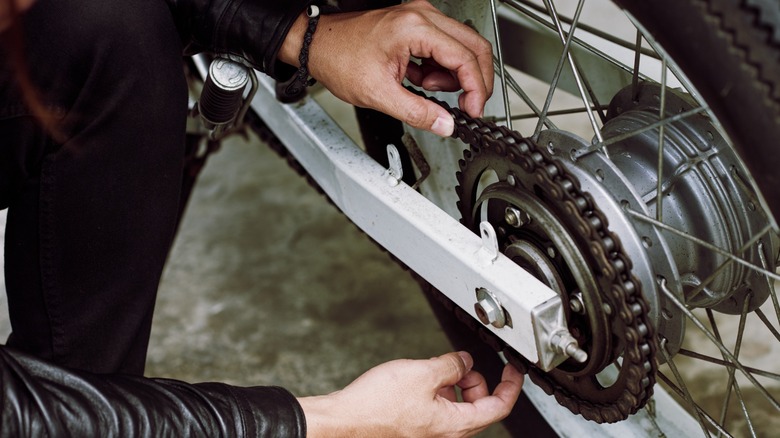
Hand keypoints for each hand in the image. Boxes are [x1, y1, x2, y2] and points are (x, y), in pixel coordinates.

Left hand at [279, 0, 493, 136]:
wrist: (317, 44)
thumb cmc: (339, 59)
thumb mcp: (379, 94)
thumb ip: (418, 112)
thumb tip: (445, 124)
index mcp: (415, 28)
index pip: (465, 57)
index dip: (476, 89)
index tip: (474, 110)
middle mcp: (422, 16)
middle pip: (474, 46)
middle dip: (476, 81)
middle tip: (469, 106)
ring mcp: (420, 18)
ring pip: (462, 47)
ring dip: (455, 75)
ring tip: (428, 89)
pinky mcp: (416, 26)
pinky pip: (445, 48)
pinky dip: (441, 69)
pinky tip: (421, 80)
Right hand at [298, 351, 523, 436]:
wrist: (344, 422)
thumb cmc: (377, 407)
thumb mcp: (422, 373)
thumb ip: (451, 365)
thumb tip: (465, 361)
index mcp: (455, 424)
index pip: (499, 407)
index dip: (511, 386)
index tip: (513, 370)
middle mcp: (445, 432)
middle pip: (478, 406)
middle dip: (476, 381)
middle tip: (462, 364)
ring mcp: (429, 430)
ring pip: (457, 406)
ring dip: (454, 384)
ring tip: (436, 368)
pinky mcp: (414, 425)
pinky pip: (437, 407)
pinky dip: (437, 390)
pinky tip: (421, 377)